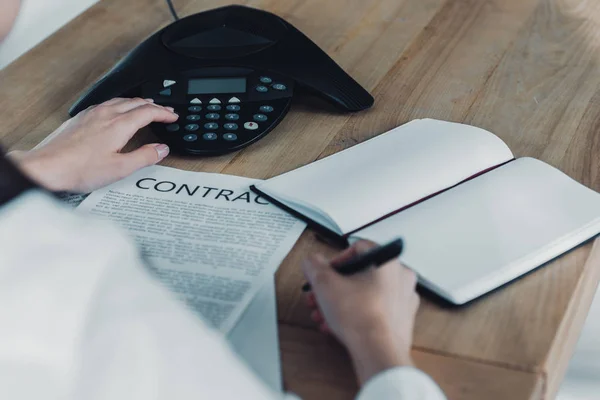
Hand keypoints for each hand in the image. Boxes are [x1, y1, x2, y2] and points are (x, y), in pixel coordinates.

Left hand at [8, 98, 177, 192]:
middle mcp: (106, 115)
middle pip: (135, 103)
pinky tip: (117, 110)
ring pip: (120, 100)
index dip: (163, 113)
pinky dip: (120, 104)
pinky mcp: (81, 118)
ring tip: (146, 106)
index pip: (148, 112)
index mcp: (119, 125)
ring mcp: (92, 114)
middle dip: (154, 106)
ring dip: (137, 102)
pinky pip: (106, 104)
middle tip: (165, 111)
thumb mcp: (120, 168)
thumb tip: (161, 149)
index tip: (173, 117)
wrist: (48, 167)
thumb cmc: (79, 169)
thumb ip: (144, 157)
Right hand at [302, 240, 418, 384]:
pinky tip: (336, 326)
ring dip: (340, 302)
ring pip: (366, 294)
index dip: (336, 260)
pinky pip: (374, 311)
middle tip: (318, 296)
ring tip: (322, 314)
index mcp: (388, 262)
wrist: (378, 353)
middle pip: (360, 275)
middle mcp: (401, 278)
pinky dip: (355, 315)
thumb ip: (314, 266)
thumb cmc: (359, 317)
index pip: (359, 248)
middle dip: (333, 286)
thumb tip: (311, 261)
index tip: (325, 273)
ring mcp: (404, 301)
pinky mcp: (402, 321)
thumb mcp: (325, 284)